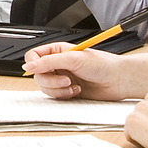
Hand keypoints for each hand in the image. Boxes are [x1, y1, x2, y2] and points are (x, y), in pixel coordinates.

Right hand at [25, 44, 147, 100]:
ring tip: (73, 85)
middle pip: (38, 74)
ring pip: (45, 87)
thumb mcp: (73, 59)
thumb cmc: (103, 64)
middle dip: (51, 80)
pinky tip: (77, 90)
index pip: (34, 56)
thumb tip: (28, 66)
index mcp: (58, 51)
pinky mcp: (67, 91)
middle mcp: (58, 64)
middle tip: (66, 79)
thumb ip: (49, 62)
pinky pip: (55, 96)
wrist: (118, 80)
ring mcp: (62, 78)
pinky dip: (64, 95)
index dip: (33, 64)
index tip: (38, 70)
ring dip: (58, 89)